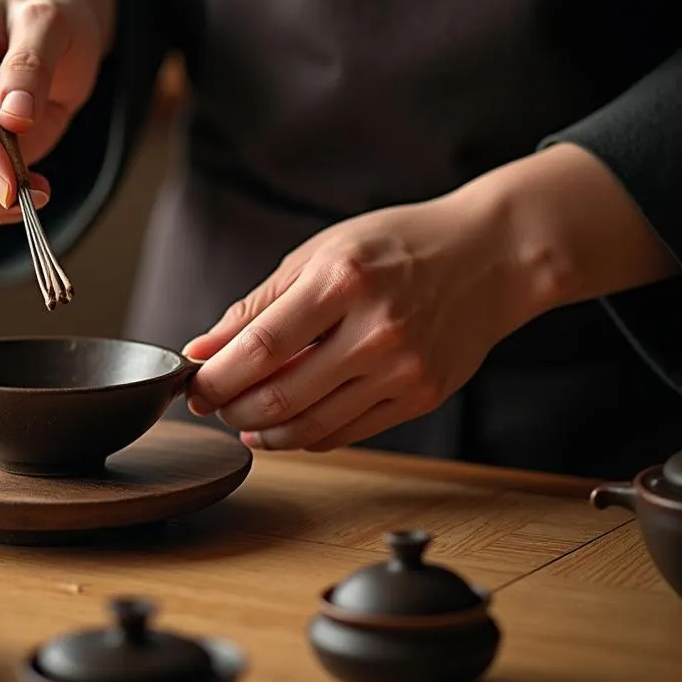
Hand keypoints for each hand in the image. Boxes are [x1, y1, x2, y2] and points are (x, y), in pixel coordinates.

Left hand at [182, 143, 678, 451]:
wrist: (488, 257)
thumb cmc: (396, 245)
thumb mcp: (319, 253)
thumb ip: (258, 306)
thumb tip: (203, 349)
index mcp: (343, 281)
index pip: (262, 348)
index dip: (217, 376)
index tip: (193, 384)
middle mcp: (376, 330)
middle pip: (282, 396)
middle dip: (232, 408)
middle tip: (213, 403)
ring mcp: (404, 370)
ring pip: (313, 426)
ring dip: (264, 430)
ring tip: (242, 418)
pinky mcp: (423, 396)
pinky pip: (349, 433)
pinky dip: (307, 436)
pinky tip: (285, 426)